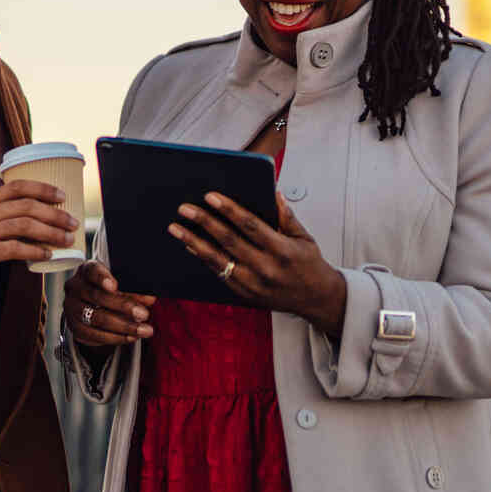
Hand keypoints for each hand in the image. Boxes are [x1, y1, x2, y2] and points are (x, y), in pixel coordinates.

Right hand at [0, 180, 78, 301]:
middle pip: (25, 206)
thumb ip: (2, 216)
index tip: (63, 196)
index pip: (17, 186)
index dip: (43, 188)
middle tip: (73, 223)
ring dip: (50, 233)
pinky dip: (34, 250)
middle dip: (54, 214)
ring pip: (23, 226)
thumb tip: (40, 218)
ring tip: (66, 240)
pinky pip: (14, 248)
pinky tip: (46, 254)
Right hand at [62, 260, 155, 347]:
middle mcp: (75, 288)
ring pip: (96, 319)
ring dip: (123, 326)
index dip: (102, 278)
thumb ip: (133, 290)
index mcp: (86, 271)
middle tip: (144, 314)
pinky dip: (115, 337)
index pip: (91, 271)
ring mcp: (71, 309)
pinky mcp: (75, 328)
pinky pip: (94, 335)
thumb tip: (149, 299)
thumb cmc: (107, 289)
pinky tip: (130, 337)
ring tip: (143, 330)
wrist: (91, 305)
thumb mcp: (120, 284)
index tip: (114, 285)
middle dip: (123, 306)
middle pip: (96, 297)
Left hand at [170, 192, 345, 338]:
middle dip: (204, 222)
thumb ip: (286, 216)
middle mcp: (265, 268)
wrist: (315, 299)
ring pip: (217, 260)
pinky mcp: (244, 294)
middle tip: (184, 208)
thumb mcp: (304, 237)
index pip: (251, 226)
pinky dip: (202, 258)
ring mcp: (253, 284)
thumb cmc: (309, 263)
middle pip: (229, 241)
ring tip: (175, 227)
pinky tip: (189, 244)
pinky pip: (219, 273)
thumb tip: (273, 192)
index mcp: (282, 250)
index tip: (210, 196)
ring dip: (193, 241)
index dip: (229, 210)